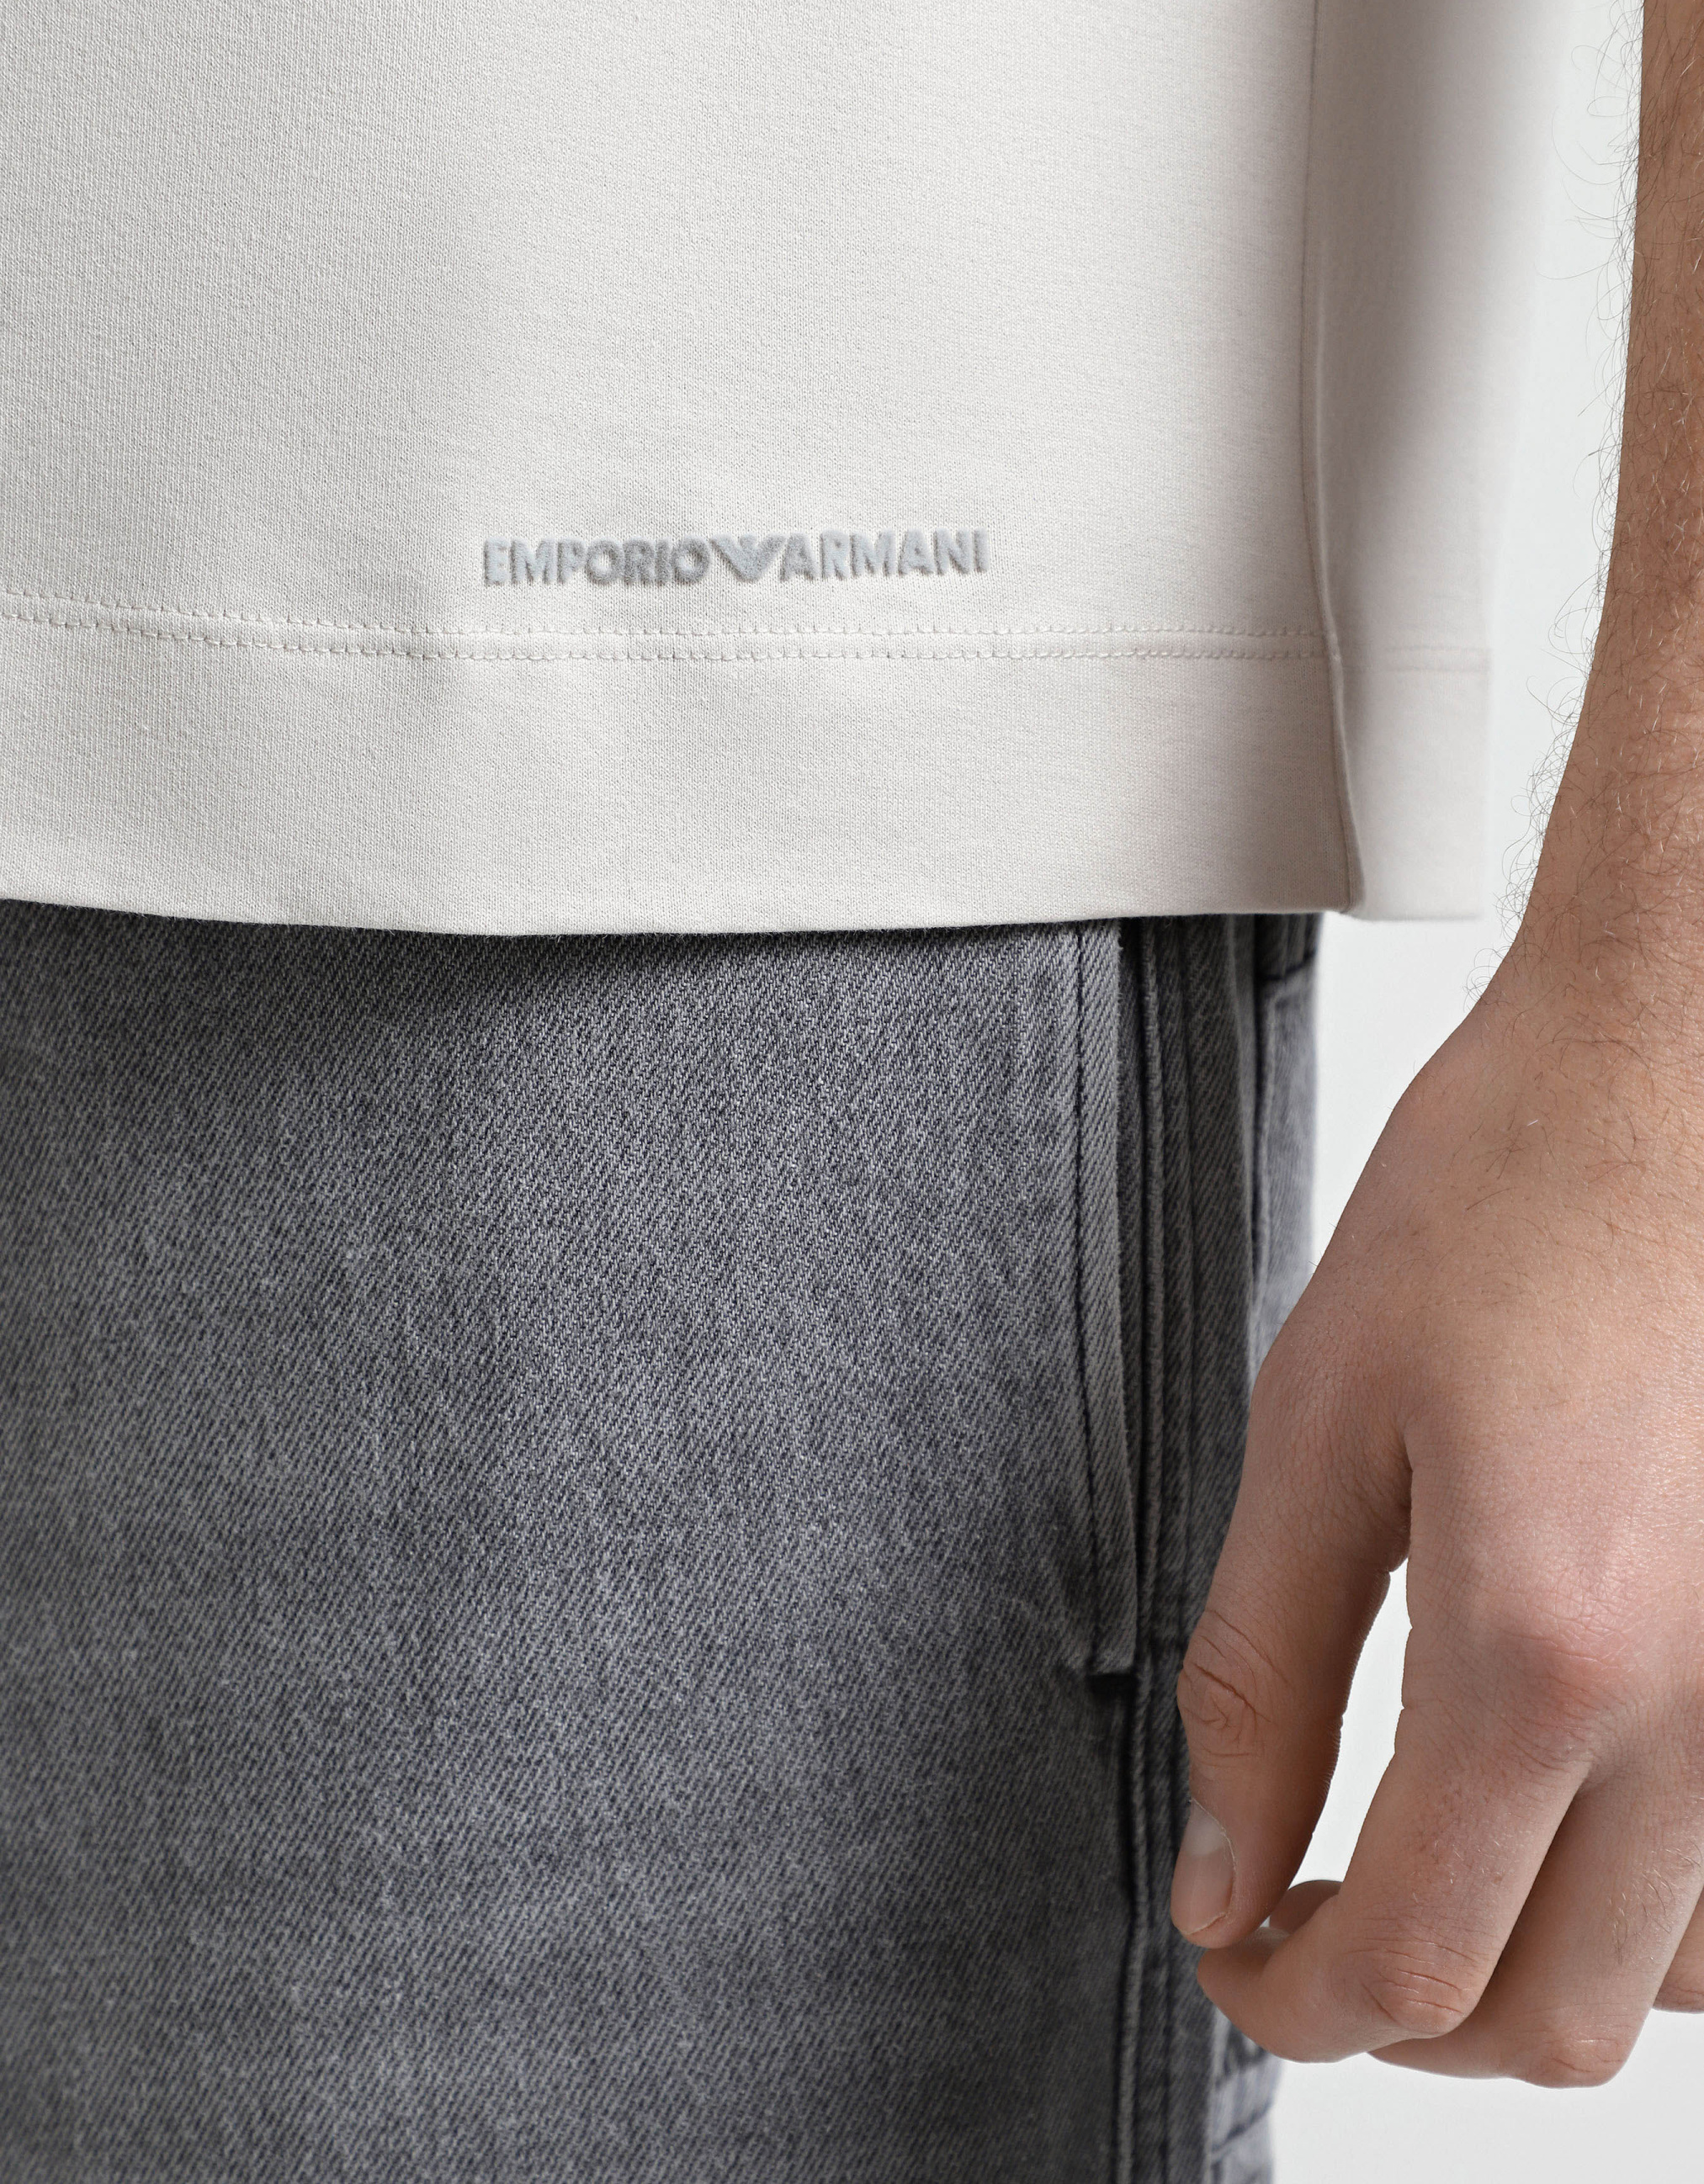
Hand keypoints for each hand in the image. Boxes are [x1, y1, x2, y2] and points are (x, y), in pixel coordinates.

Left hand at [1169, 937, 1703, 2082]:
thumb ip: (1260, 1673)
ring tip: (1420, 1861)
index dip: (1292, 2005)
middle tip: (1297, 1921)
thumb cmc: (1507, 1195)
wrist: (1674, 1071)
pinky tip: (1555, 1803)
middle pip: (1553, 2024)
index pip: (1416, 1963)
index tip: (1231, 1956)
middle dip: (1398, 2016)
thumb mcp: (1319, 1421)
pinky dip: (1645, 1906)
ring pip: (1672, 1987)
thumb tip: (1221, 1871)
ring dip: (1527, 1970)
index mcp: (1549, 1646)